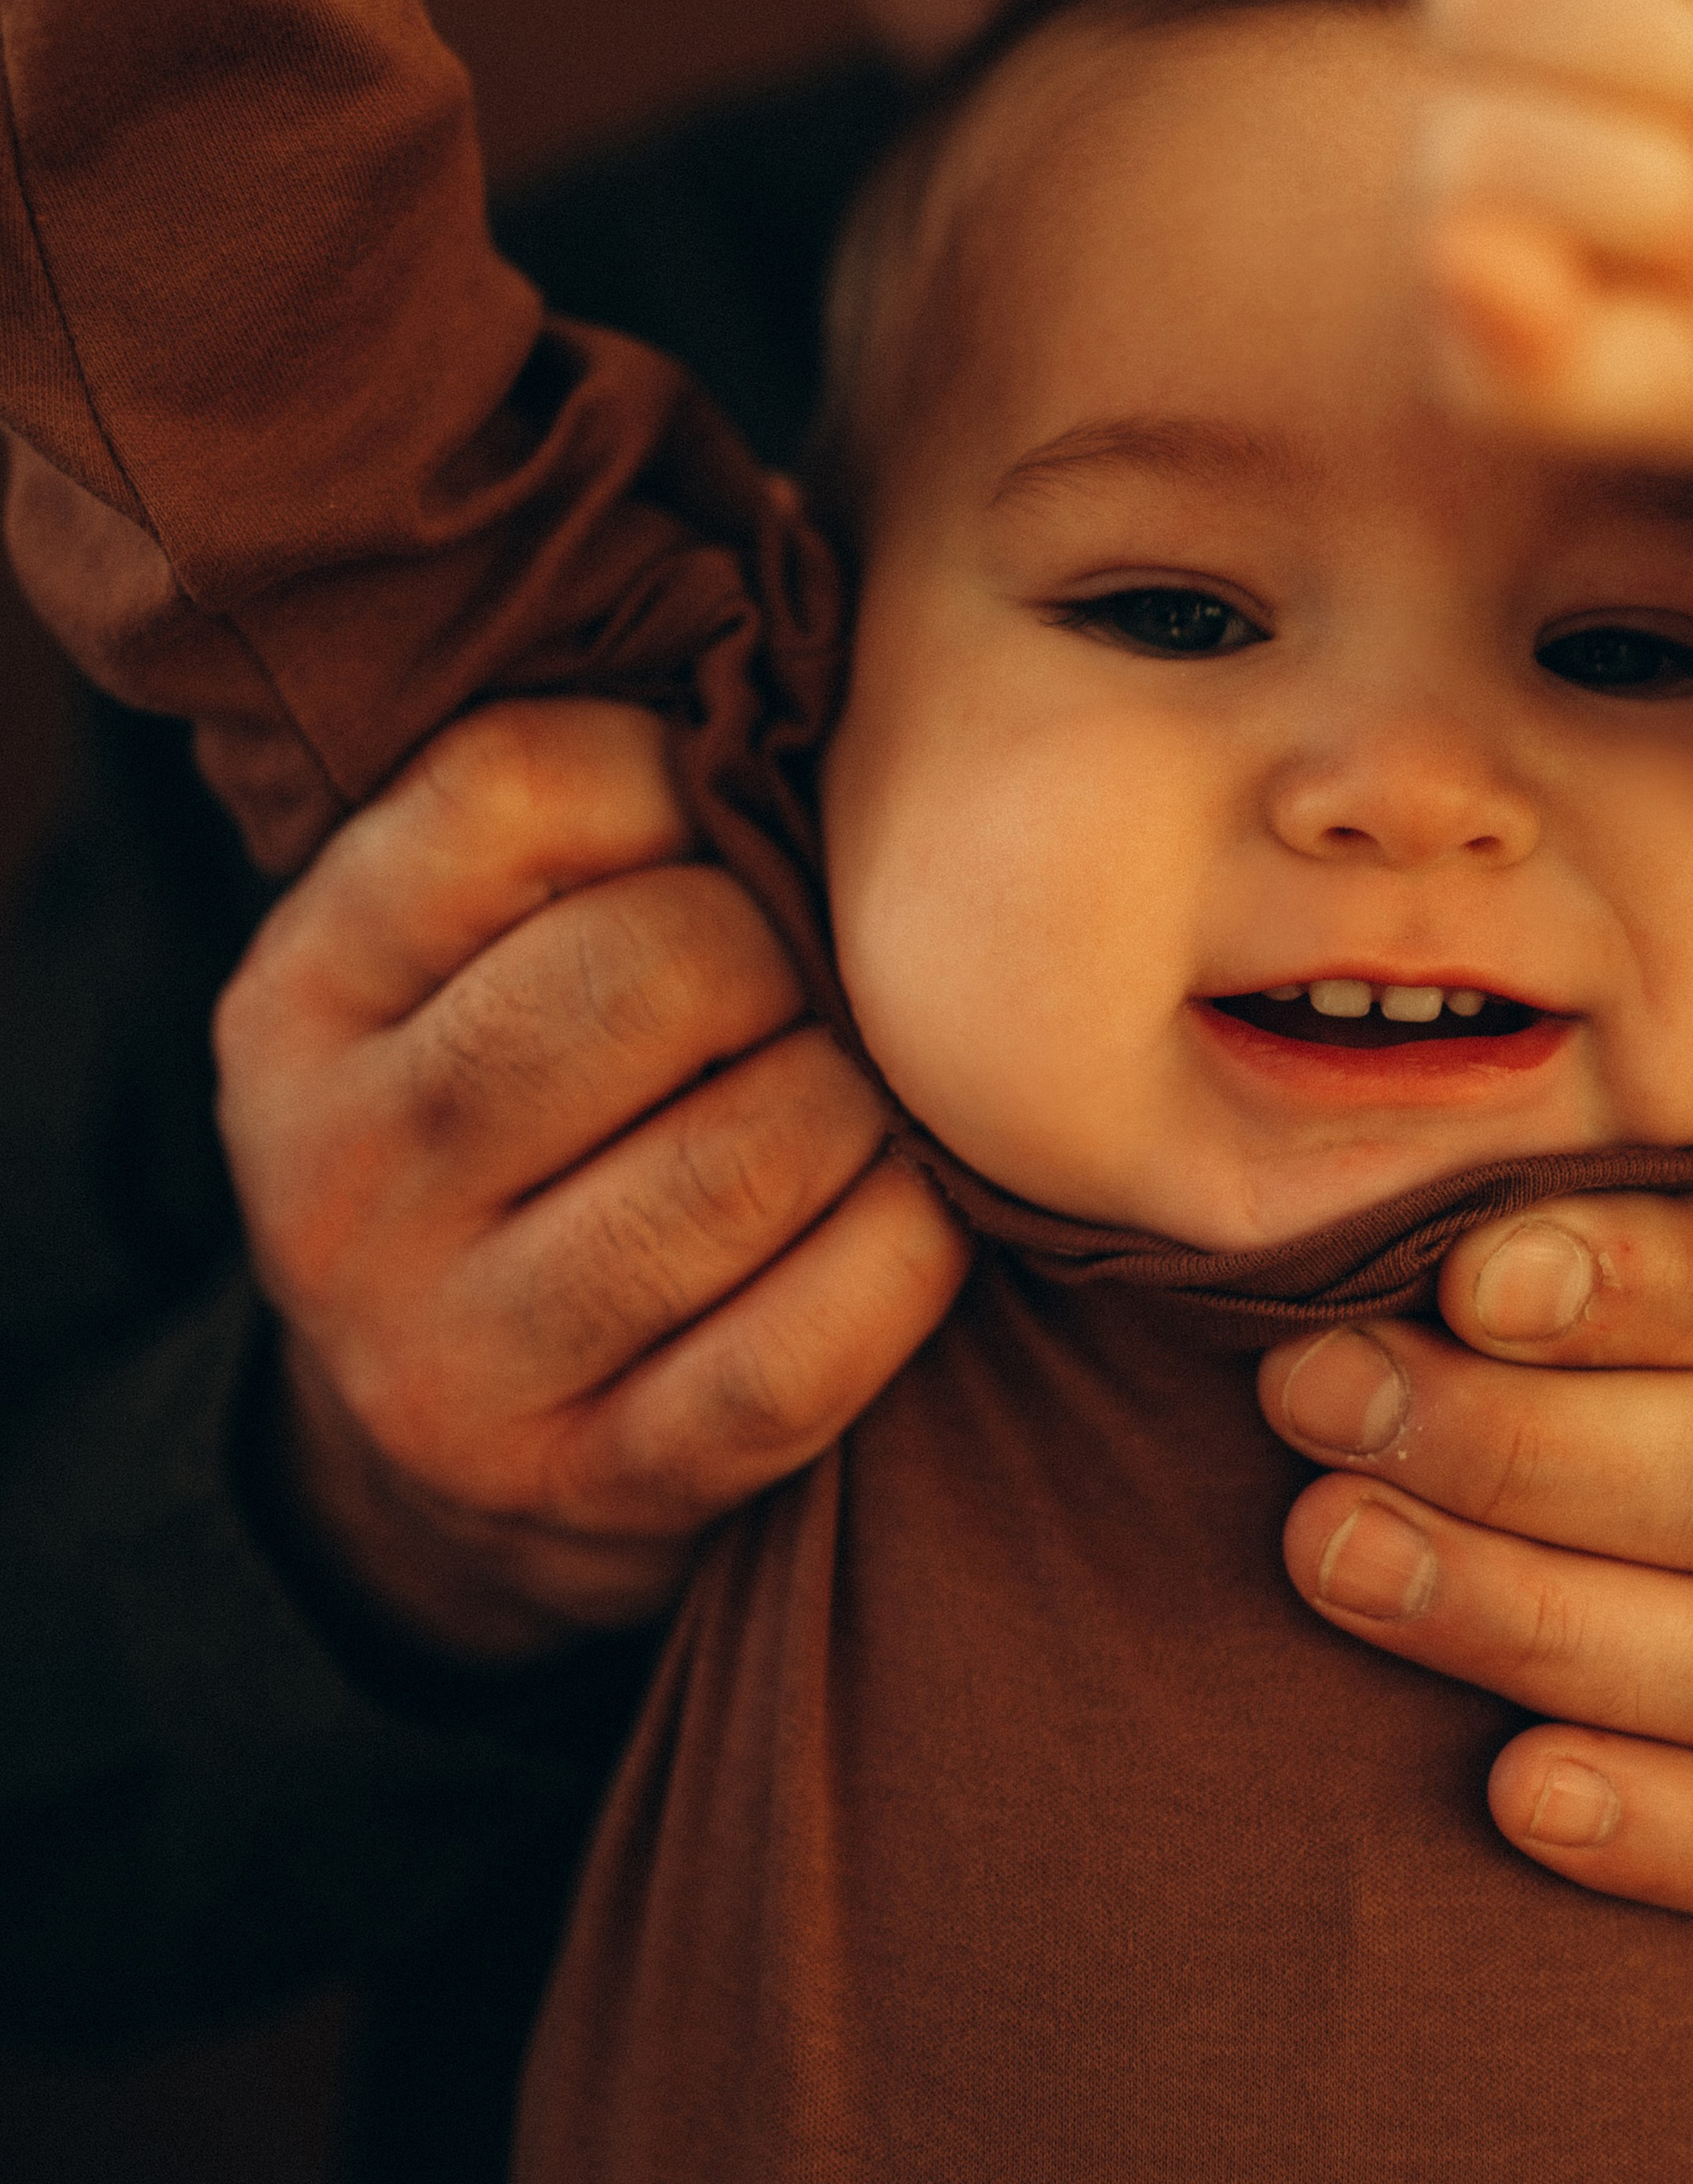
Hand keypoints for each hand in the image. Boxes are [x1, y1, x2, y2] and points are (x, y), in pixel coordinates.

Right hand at [215, 700, 970, 1662]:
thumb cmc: (523, 1122)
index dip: (674, 772)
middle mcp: (341, 1176)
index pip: (516, 783)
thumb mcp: (462, 958)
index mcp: (300, 999)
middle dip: (787, 956)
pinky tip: (900, 1217)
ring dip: (860, 1108)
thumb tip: (795, 696)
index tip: (715, 828)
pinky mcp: (589, 1487)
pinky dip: (902, 1257)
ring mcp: (452, 1354)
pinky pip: (806, 1348)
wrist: (454, 1444)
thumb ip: (577, 821)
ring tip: (850, 1098)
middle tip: (807, 987)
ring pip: (750, 1155)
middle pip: (655, 968)